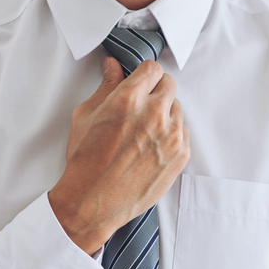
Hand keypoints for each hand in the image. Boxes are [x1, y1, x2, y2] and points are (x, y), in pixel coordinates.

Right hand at [49, 58, 189, 254]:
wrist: (93, 202)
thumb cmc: (85, 161)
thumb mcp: (86, 117)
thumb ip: (106, 87)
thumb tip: (113, 66)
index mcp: (129, 100)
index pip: (151, 68)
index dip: (143, 75)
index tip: (140, 82)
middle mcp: (154, 115)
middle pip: (169, 85)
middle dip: (155, 90)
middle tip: (141, 106)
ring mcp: (171, 136)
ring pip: (177, 109)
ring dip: (164, 113)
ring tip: (144, 131)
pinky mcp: (181, 155)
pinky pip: (183, 132)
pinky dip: (171, 135)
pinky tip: (151, 147)